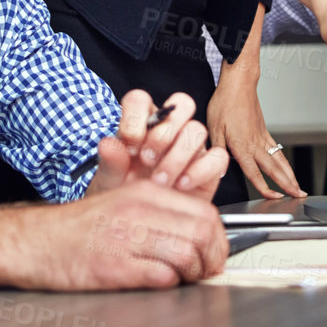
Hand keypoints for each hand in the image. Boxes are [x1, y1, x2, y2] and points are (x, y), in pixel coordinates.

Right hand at [22, 181, 229, 288]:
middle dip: (212, 259)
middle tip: (207, 273)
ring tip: (186, 281)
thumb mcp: (122, 204)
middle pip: (202, 233)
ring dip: (194, 275)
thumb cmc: (77, 228)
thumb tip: (199, 236)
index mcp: (144, 194)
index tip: (215, 255)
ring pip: (187, 254)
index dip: (218, 240)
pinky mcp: (113, 266)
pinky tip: (161, 284)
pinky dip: (170, 284)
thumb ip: (160, 215)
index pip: (204, 213)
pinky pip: (160, 276)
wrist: (33, 241)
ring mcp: (125, 238)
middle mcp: (138, 212)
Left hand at [87, 90, 228, 200]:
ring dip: (177, 156)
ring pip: (197, 130)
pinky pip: (217, 157)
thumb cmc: (126, 196)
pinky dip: (200, 171)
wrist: (142, 226)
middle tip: (147, 160)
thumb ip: (110, 161)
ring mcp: (192, 147)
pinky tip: (181, 186)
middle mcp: (170, 129)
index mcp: (142, 123)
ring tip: (160, 180)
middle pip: (181, 104)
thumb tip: (108, 144)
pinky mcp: (209, 167)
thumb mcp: (110, 181)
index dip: (136, 117)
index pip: (141, 99)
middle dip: (162, 134)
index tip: (129, 144)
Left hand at [208, 64, 303, 198]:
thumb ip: (218, 149)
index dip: (264, 188)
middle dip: (287, 185)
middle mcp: (255, 144)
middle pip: (274, 169)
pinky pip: (277, 149)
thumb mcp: (214, 127)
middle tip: (298, 196)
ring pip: (279, 160)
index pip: (254, 173)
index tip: (274, 197)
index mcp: (242, 146)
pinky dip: (284, 161)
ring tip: (298, 185)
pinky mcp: (264, 130)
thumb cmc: (225, 102)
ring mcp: (262, 137)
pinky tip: (286, 166)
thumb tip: (219, 167)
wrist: (239, 83)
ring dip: (290, 174)